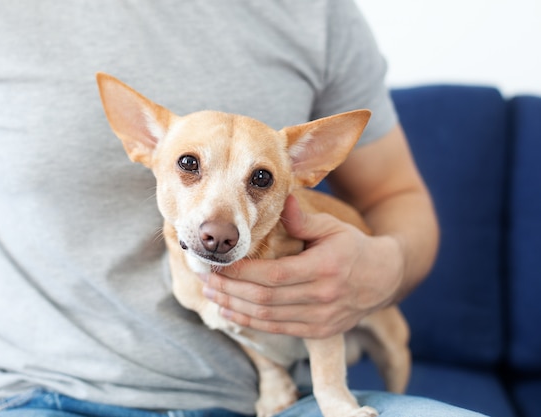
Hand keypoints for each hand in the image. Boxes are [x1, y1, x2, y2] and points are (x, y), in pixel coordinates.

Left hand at [199, 194, 404, 338]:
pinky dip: (249, 321)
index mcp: (325, 268)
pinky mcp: (318, 332)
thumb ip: (304, 219)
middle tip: (205, 277)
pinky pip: (276, 329)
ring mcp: (320, 319)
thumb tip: (281, 200)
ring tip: (210, 293)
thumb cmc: (354, 248)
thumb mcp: (333, 227)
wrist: (384, 280)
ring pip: (267, 318)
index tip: (218, 263)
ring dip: (234, 306)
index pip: (274, 275)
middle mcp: (322, 297)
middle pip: (264, 299)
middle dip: (229, 289)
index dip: (241, 272)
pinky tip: (230, 311)